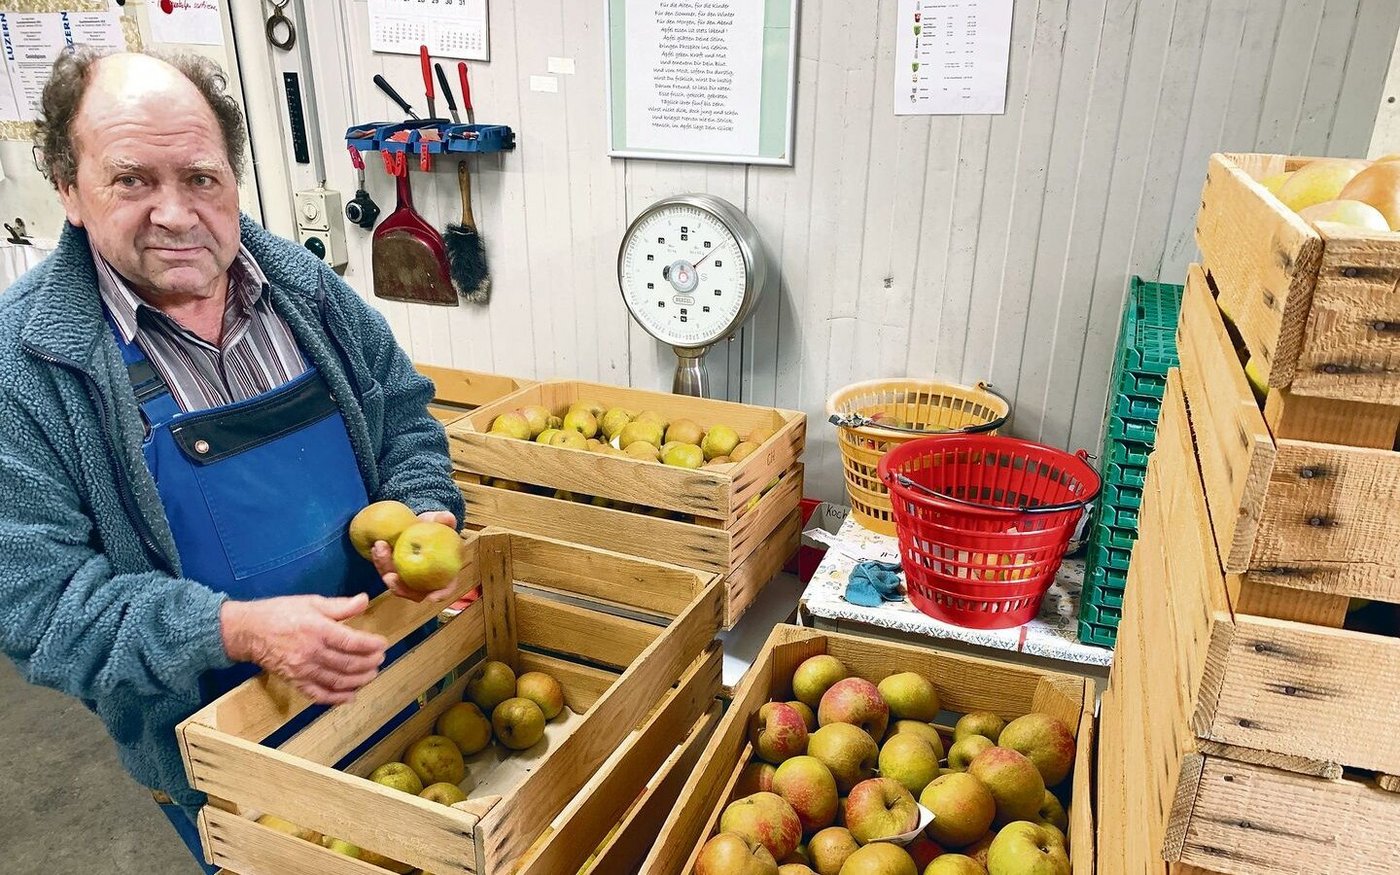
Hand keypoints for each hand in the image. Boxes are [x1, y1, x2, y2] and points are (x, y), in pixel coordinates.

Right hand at [220, 593, 386, 704]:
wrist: (249, 631)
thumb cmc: (281, 612)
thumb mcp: (312, 602)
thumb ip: (340, 606)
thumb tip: (365, 600)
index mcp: (318, 630)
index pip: (352, 642)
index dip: (371, 645)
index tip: (383, 644)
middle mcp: (312, 652)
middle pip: (348, 663)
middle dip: (369, 663)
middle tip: (380, 659)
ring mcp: (303, 670)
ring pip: (337, 681)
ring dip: (359, 681)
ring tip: (372, 675)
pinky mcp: (295, 682)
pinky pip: (319, 695)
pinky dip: (336, 698)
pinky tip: (350, 696)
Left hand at [370, 509, 460, 603]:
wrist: (414, 524)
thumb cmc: (431, 525)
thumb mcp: (437, 520)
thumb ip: (443, 519)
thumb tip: (447, 517)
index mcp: (443, 573)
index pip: (445, 589)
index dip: (440, 595)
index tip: (432, 597)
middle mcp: (425, 581)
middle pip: (414, 593)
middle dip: (400, 588)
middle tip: (390, 576)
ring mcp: (408, 578)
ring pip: (396, 583)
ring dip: (385, 570)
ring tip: (379, 549)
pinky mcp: (394, 572)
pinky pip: (386, 571)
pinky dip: (380, 561)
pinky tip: (376, 547)